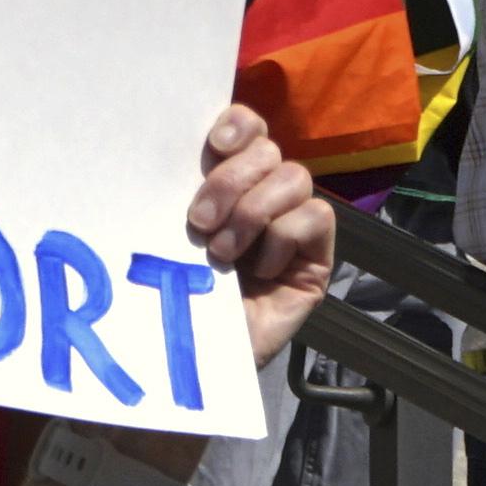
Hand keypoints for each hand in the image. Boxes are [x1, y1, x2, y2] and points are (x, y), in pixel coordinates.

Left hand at [181, 99, 334, 379]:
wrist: (191, 361)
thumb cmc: (174, 298)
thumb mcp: (170, 233)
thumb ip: (180, 190)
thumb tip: (173, 145)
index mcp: (225, 182)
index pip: (247, 126)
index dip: (237, 124)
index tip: (212, 145)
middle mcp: (261, 197)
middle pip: (268, 149)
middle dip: (230, 182)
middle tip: (197, 224)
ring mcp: (290, 227)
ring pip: (294, 178)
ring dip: (252, 213)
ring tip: (221, 254)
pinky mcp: (314, 258)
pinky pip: (316, 217)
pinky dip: (283, 238)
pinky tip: (259, 271)